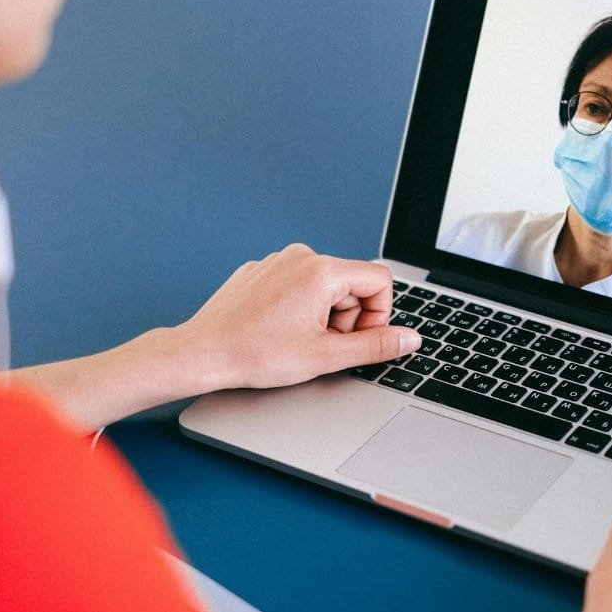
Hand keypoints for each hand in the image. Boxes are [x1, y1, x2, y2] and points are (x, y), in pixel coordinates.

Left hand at [178, 243, 420, 389]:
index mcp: (322, 270)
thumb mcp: (326, 356)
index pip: (380, 281)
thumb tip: (409, 339)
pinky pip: (297, 285)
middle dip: (347, 318)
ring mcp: (278, 260)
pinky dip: (298, 308)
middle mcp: (301, 256)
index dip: (377, 316)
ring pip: (324, 286)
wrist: (203, 353)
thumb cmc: (255, 354)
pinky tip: (277, 330)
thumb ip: (375, 346)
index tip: (354, 339)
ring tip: (296, 339)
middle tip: (320, 345)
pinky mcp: (261, 271)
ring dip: (323, 315)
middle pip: (352, 284)